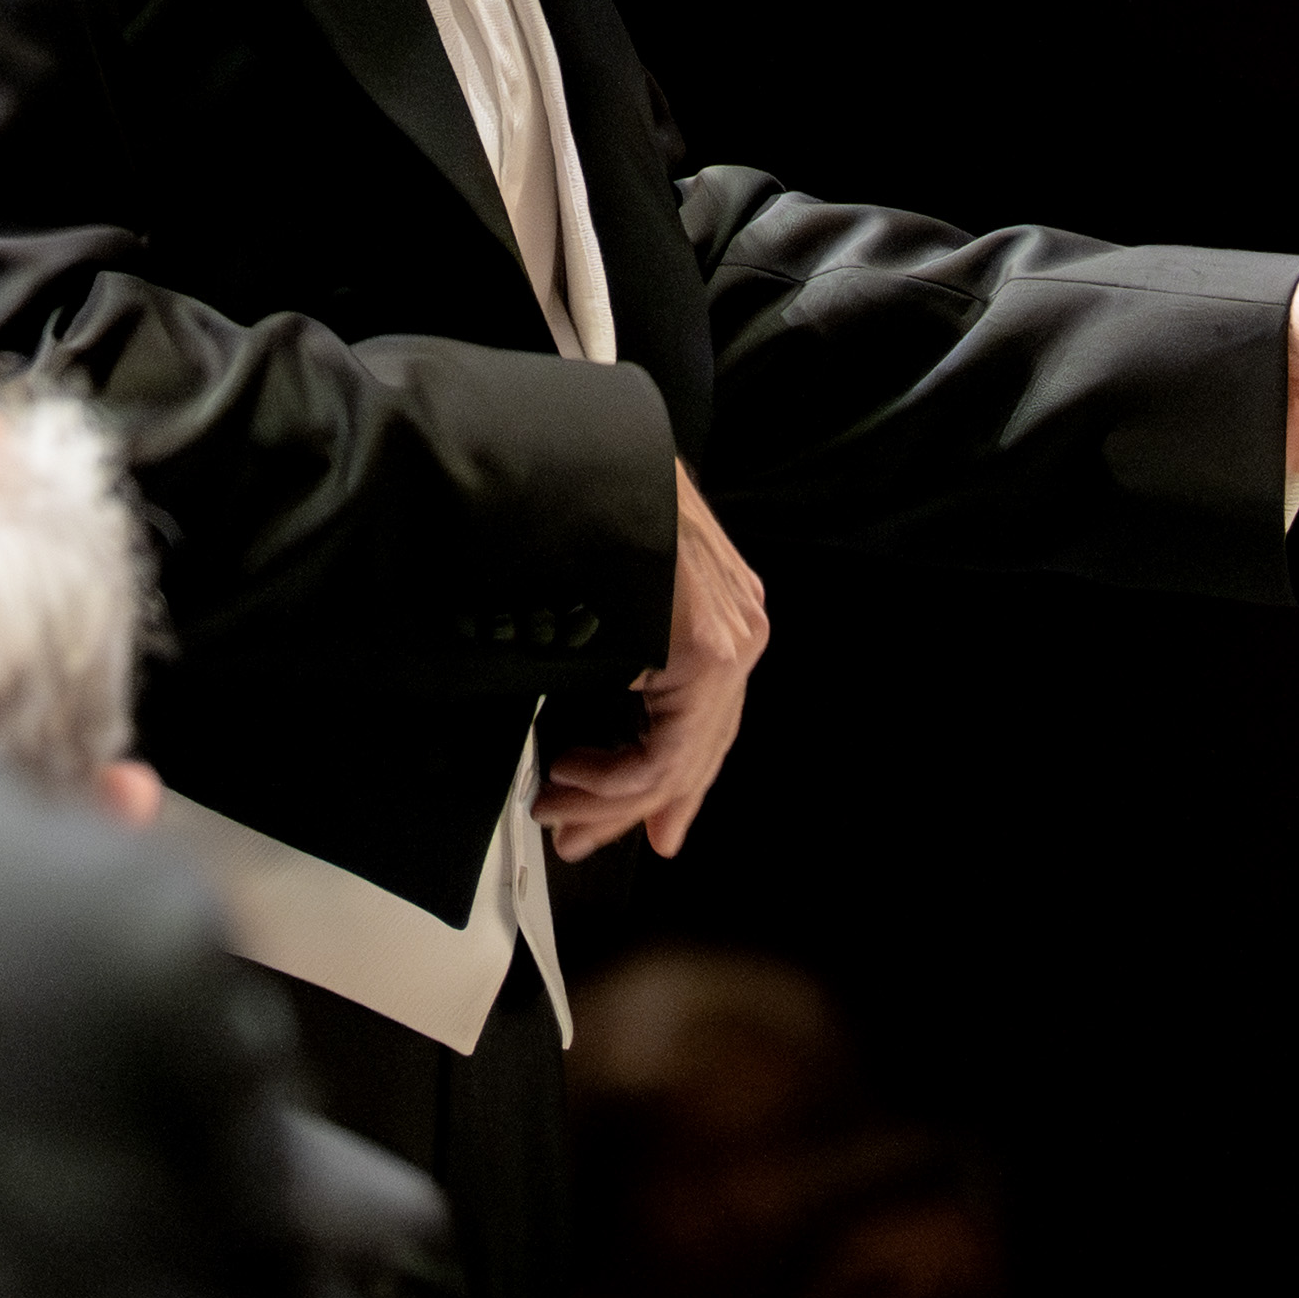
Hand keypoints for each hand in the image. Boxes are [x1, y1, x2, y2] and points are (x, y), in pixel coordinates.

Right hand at [540, 463, 773, 861]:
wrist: (576, 461)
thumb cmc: (580, 517)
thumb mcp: (612, 609)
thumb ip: (630, 678)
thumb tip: (613, 752)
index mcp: (727, 617)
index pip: (709, 730)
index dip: (672, 795)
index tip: (646, 836)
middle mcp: (743, 629)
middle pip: (697, 754)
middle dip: (626, 809)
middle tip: (572, 834)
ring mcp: (734, 640)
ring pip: (679, 762)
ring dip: (607, 800)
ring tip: (555, 807)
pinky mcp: (712, 650)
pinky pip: (665, 751)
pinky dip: (611, 779)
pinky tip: (567, 774)